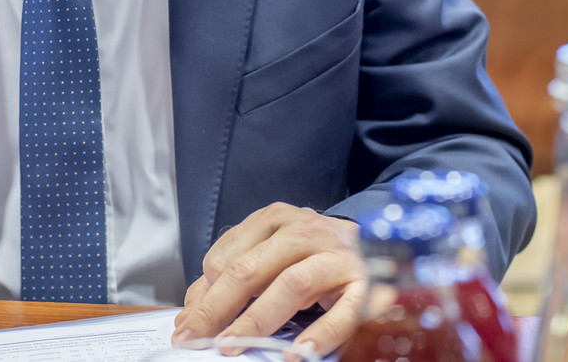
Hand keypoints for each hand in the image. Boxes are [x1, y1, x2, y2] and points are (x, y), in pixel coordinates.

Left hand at [172, 203, 365, 357]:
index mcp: (276, 219)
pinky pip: (342, 311)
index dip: (204, 293)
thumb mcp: (270, 256)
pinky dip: (319, 333)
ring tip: (232, 344)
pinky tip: (298, 353)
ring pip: (291, 283)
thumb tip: (192, 309)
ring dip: (258, 319)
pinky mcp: (366, 283)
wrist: (381, 245)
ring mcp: (337, 255)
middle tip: (196, 337)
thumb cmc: (314, 256)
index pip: (228, 256)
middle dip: (217, 307)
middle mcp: (306, 230)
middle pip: (252, 268)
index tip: (187, 324)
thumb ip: (232, 277)